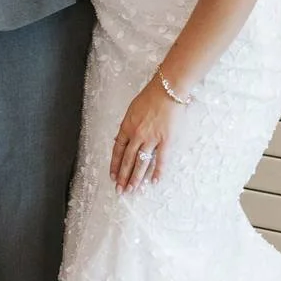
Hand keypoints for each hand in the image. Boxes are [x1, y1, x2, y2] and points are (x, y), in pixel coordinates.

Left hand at [111, 77, 183, 191]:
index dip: (115, 165)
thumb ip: (127, 126)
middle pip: (128, 160)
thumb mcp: (132, 110)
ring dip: (136, 178)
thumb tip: (121, 138)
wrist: (167, 90)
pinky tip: (153, 182)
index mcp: (127, 127)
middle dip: (123, 177)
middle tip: (120, 190)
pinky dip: (157, 171)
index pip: (118, 150)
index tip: (113, 176)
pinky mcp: (165, 140)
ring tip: (132, 190)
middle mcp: (137, 135)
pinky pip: (160, 159)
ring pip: (141, 162)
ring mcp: (151, 138)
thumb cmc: (150, 97)